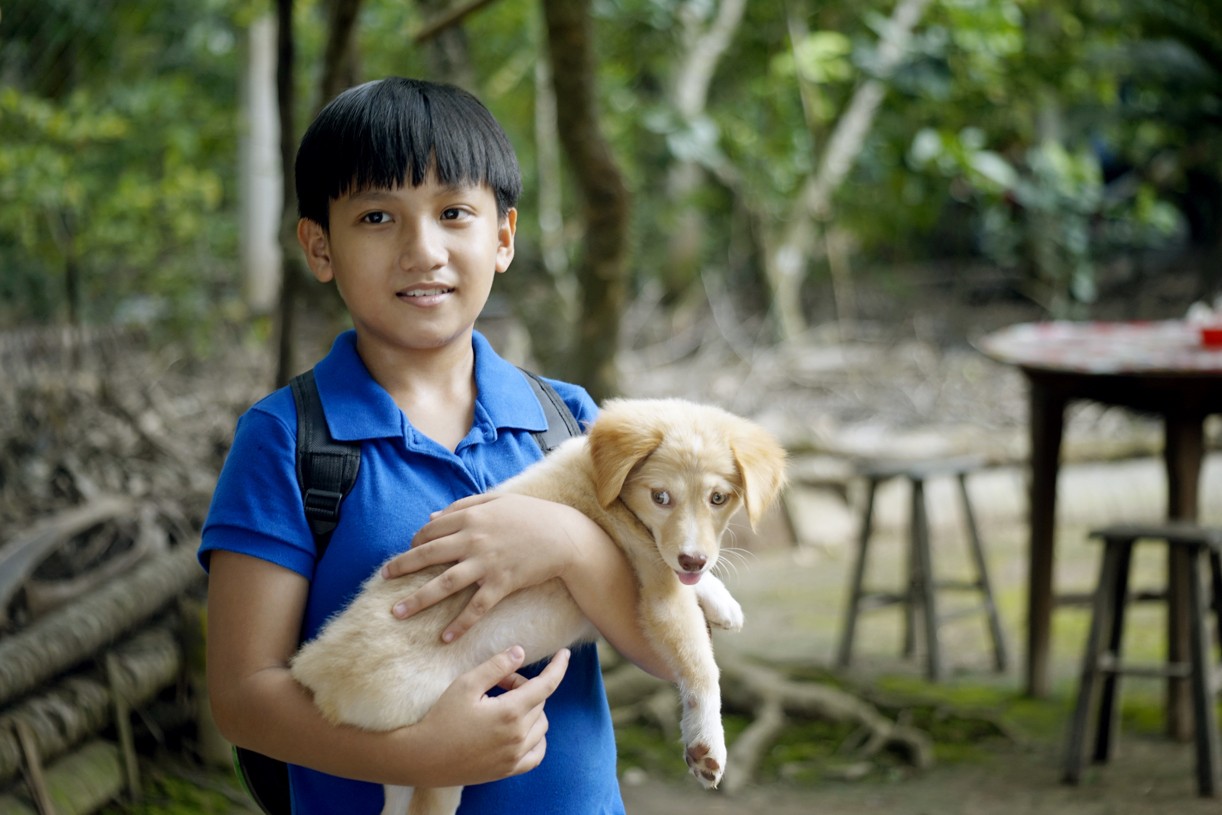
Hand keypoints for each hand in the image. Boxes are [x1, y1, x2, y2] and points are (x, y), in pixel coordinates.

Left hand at [381, 493, 589, 641]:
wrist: (565, 535)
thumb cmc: (532, 515)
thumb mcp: (497, 500)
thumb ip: (463, 505)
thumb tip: (431, 517)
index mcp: (471, 517)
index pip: (431, 530)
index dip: (415, 542)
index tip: (408, 553)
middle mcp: (474, 540)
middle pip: (428, 555)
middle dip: (401, 568)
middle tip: (382, 580)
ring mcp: (487, 563)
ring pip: (445, 584)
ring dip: (418, 600)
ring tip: (398, 613)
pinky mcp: (503, 584)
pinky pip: (476, 608)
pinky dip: (460, 624)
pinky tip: (445, 637)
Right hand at [416, 645, 569, 784]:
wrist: (422, 757)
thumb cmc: (441, 717)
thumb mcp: (466, 684)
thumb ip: (496, 666)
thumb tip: (521, 653)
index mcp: (510, 712)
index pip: (546, 685)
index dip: (558, 667)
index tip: (564, 654)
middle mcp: (518, 736)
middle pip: (539, 702)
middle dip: (525, 686)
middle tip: (500, 682)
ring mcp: (514, 757)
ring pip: (541, 725)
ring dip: (530, 709)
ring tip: (503, 703)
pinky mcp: (508, 770)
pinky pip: (537, 753)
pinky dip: (536, 737)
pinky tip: (520, 729)